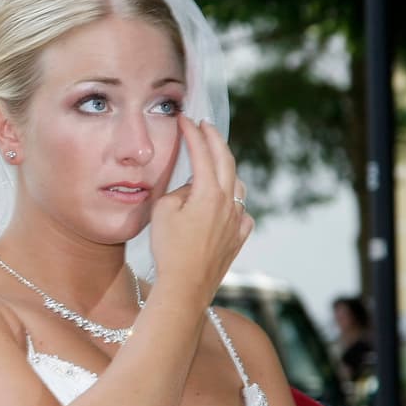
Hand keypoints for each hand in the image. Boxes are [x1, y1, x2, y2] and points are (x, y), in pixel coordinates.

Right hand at [148, 117, 253, 305]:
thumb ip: (179, 191)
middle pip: (226, 161)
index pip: (202, 153)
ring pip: (238, 185)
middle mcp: (229, 202)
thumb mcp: (163, 211)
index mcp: (209, 192)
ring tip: (214, 163)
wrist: (186, 286)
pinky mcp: (240, 236)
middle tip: (205, 125)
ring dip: (226, 169)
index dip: (193, 133)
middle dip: (215, 139)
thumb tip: (192, 188)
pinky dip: (234, 201)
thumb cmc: (169, 249)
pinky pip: (241, 210)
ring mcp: (238, 220)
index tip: (185, 119)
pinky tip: (225, 204)